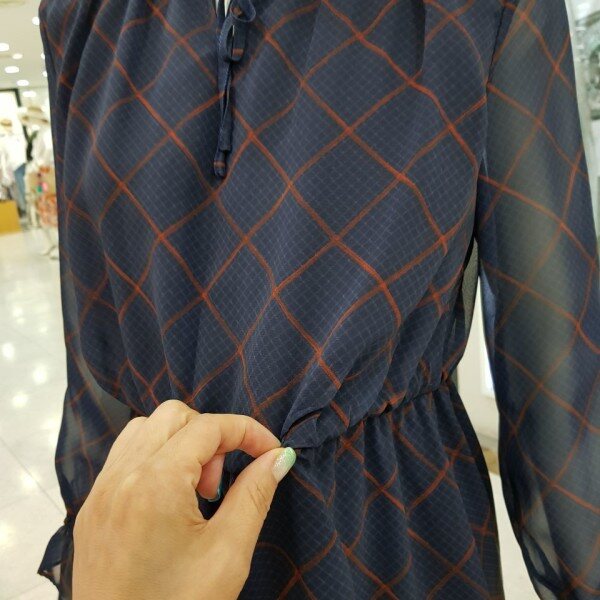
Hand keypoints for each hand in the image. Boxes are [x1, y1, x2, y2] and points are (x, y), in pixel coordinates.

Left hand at [72, 400, 295, 599]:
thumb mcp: (228, 552)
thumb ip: (255, 494)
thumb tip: (279, 457)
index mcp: (154, 483)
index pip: (209, 426)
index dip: (247, 431)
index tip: (270, 451)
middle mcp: (121, 477)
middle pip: (173, 415)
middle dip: (210, 436)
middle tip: (221, 482)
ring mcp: (101, 491)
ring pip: (146, 429)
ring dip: (181, 444)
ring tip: (196, 491)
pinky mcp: (92, 508)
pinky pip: (125, 456)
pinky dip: (156, 458)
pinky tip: (171, 499)